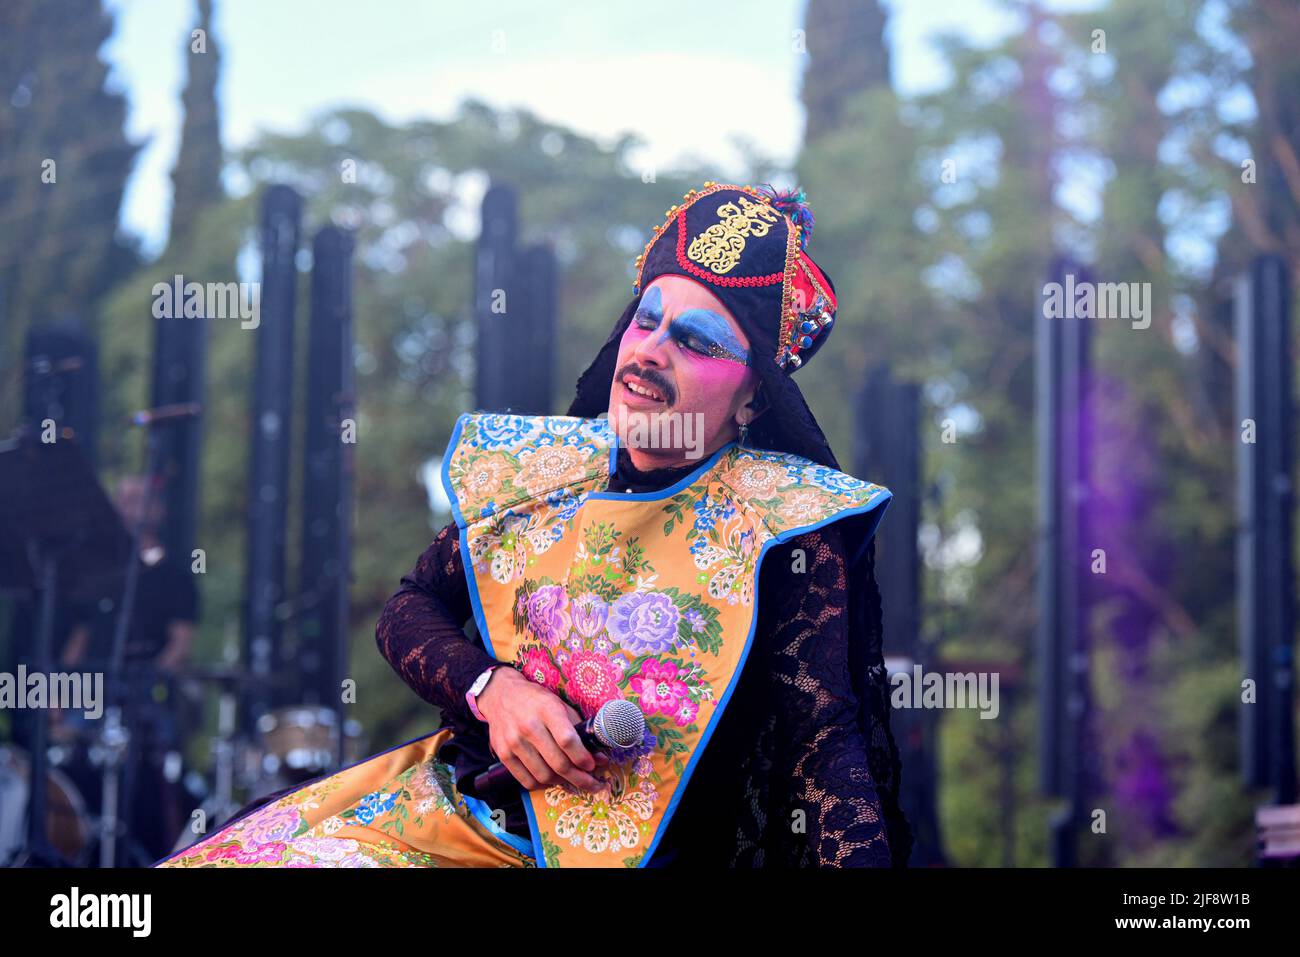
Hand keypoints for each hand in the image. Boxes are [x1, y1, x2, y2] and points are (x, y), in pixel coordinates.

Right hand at [477, 667, 610, 793]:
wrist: (501, 696)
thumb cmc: (536, 701)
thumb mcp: (559, 705)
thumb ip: (578, 730)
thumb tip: (599, 756)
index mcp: (547, 710)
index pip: (567, 740)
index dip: (583, 757)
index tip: (593, 766)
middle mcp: (529, 727)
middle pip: (558, 763)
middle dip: (580, 779)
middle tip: (592, 784)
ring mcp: (514, 742)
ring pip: (544, 776)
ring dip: (563, 783)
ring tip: (572, 780)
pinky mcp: (503, 755)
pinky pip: (527, 780)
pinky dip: (543, 785)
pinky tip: (552, 780)